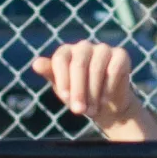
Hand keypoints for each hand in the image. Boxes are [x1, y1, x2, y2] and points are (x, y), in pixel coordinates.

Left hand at [37, 40, 154, 139]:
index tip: (66, 98)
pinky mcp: (121, 55)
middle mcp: (84, 46)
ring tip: (92, 110)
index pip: (60, 59)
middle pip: (79, 64)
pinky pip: (114, 69)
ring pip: (97, 68)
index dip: (63, 79)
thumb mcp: (63, 88)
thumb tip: (36, 63)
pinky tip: (105, 100)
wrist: (105, 105)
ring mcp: (103, 49)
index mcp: (67, 51)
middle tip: (78, 111)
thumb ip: (50, 74)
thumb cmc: (80, 95)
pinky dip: (109, 87)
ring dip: (93, 93)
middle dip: (78, 90)